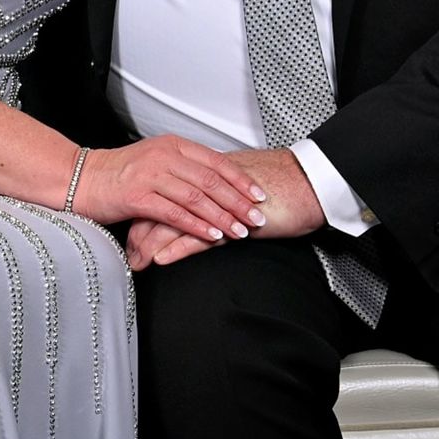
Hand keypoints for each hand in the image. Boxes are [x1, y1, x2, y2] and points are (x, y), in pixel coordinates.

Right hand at [76, 136, 269, 243]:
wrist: (81, 179)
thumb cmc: (120, 174)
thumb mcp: (157, 161)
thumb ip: (185, 168)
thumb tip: (219, 183)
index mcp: (173, 145)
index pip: (216, 161)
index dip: (241, 179)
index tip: (260, 195)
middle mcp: (164, 156)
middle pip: (211, 180)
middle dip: (239, 201)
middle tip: (258, 217)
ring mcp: (150, 175)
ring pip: (197, 197)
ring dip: (223, 216)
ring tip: (240, 231)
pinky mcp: (137, 197)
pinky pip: (175, 213)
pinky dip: (197, 226)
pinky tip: (212, 236)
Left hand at [124, 148, 325, 268]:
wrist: (311, 184)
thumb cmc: (283, 187)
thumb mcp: (243, 191)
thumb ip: (221, 197)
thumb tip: (206, 207)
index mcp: (208, 176)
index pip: (166, 191)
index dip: (147, 211)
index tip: (132, 230)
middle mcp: (208, 186)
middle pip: (163, 206)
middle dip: (141, 232)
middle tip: (127, 253)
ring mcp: (219, 204)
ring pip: (175, 222)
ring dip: (152, 244)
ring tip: (138, 262)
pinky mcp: (234, 222)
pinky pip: (199, 236)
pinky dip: (177, 248)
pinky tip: (163, 259)